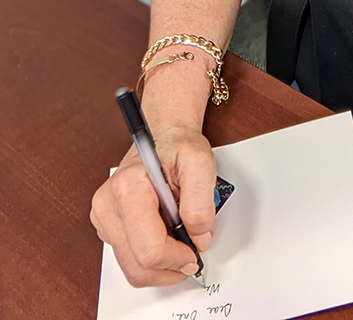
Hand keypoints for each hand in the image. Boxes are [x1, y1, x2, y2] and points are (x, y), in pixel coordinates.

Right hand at [90, 125, 215, 286]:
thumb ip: (201, 204)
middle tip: (191, 250)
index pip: (149, 250)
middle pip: (138, 266)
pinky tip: (164, 231)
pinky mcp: (106, 225)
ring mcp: (103, 217)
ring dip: (161, 263)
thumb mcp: (200, 163)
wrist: (164, 134)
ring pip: (132, 267)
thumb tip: (199, 239)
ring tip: (178, 235)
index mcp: (128, 188)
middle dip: (170, 266)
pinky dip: (151, 255)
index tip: (195, 251)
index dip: (178, 258)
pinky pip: (129, 258)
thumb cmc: (178, 145)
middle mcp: (107, 204)